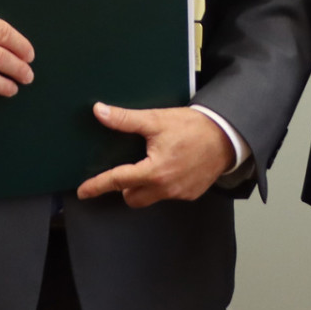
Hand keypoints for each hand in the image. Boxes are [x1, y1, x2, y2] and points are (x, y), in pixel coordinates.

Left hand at [76, 104, 233, 206]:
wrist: (226, 135)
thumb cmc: (192, 127)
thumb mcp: (156, 119)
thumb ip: (125, 119)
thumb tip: (100, 112)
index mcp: (154, 171)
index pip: (118, 180)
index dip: (97, 186)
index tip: (83, 192)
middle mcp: (166, 188)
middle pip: (132, 197)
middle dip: (125, 187)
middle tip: (129, 167)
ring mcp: (179, 194)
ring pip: (150, 198)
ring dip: (145, 187)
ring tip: (152, 165)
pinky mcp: (191, 194)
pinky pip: (168, 195)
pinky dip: (164, 185)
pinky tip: (171, 168)